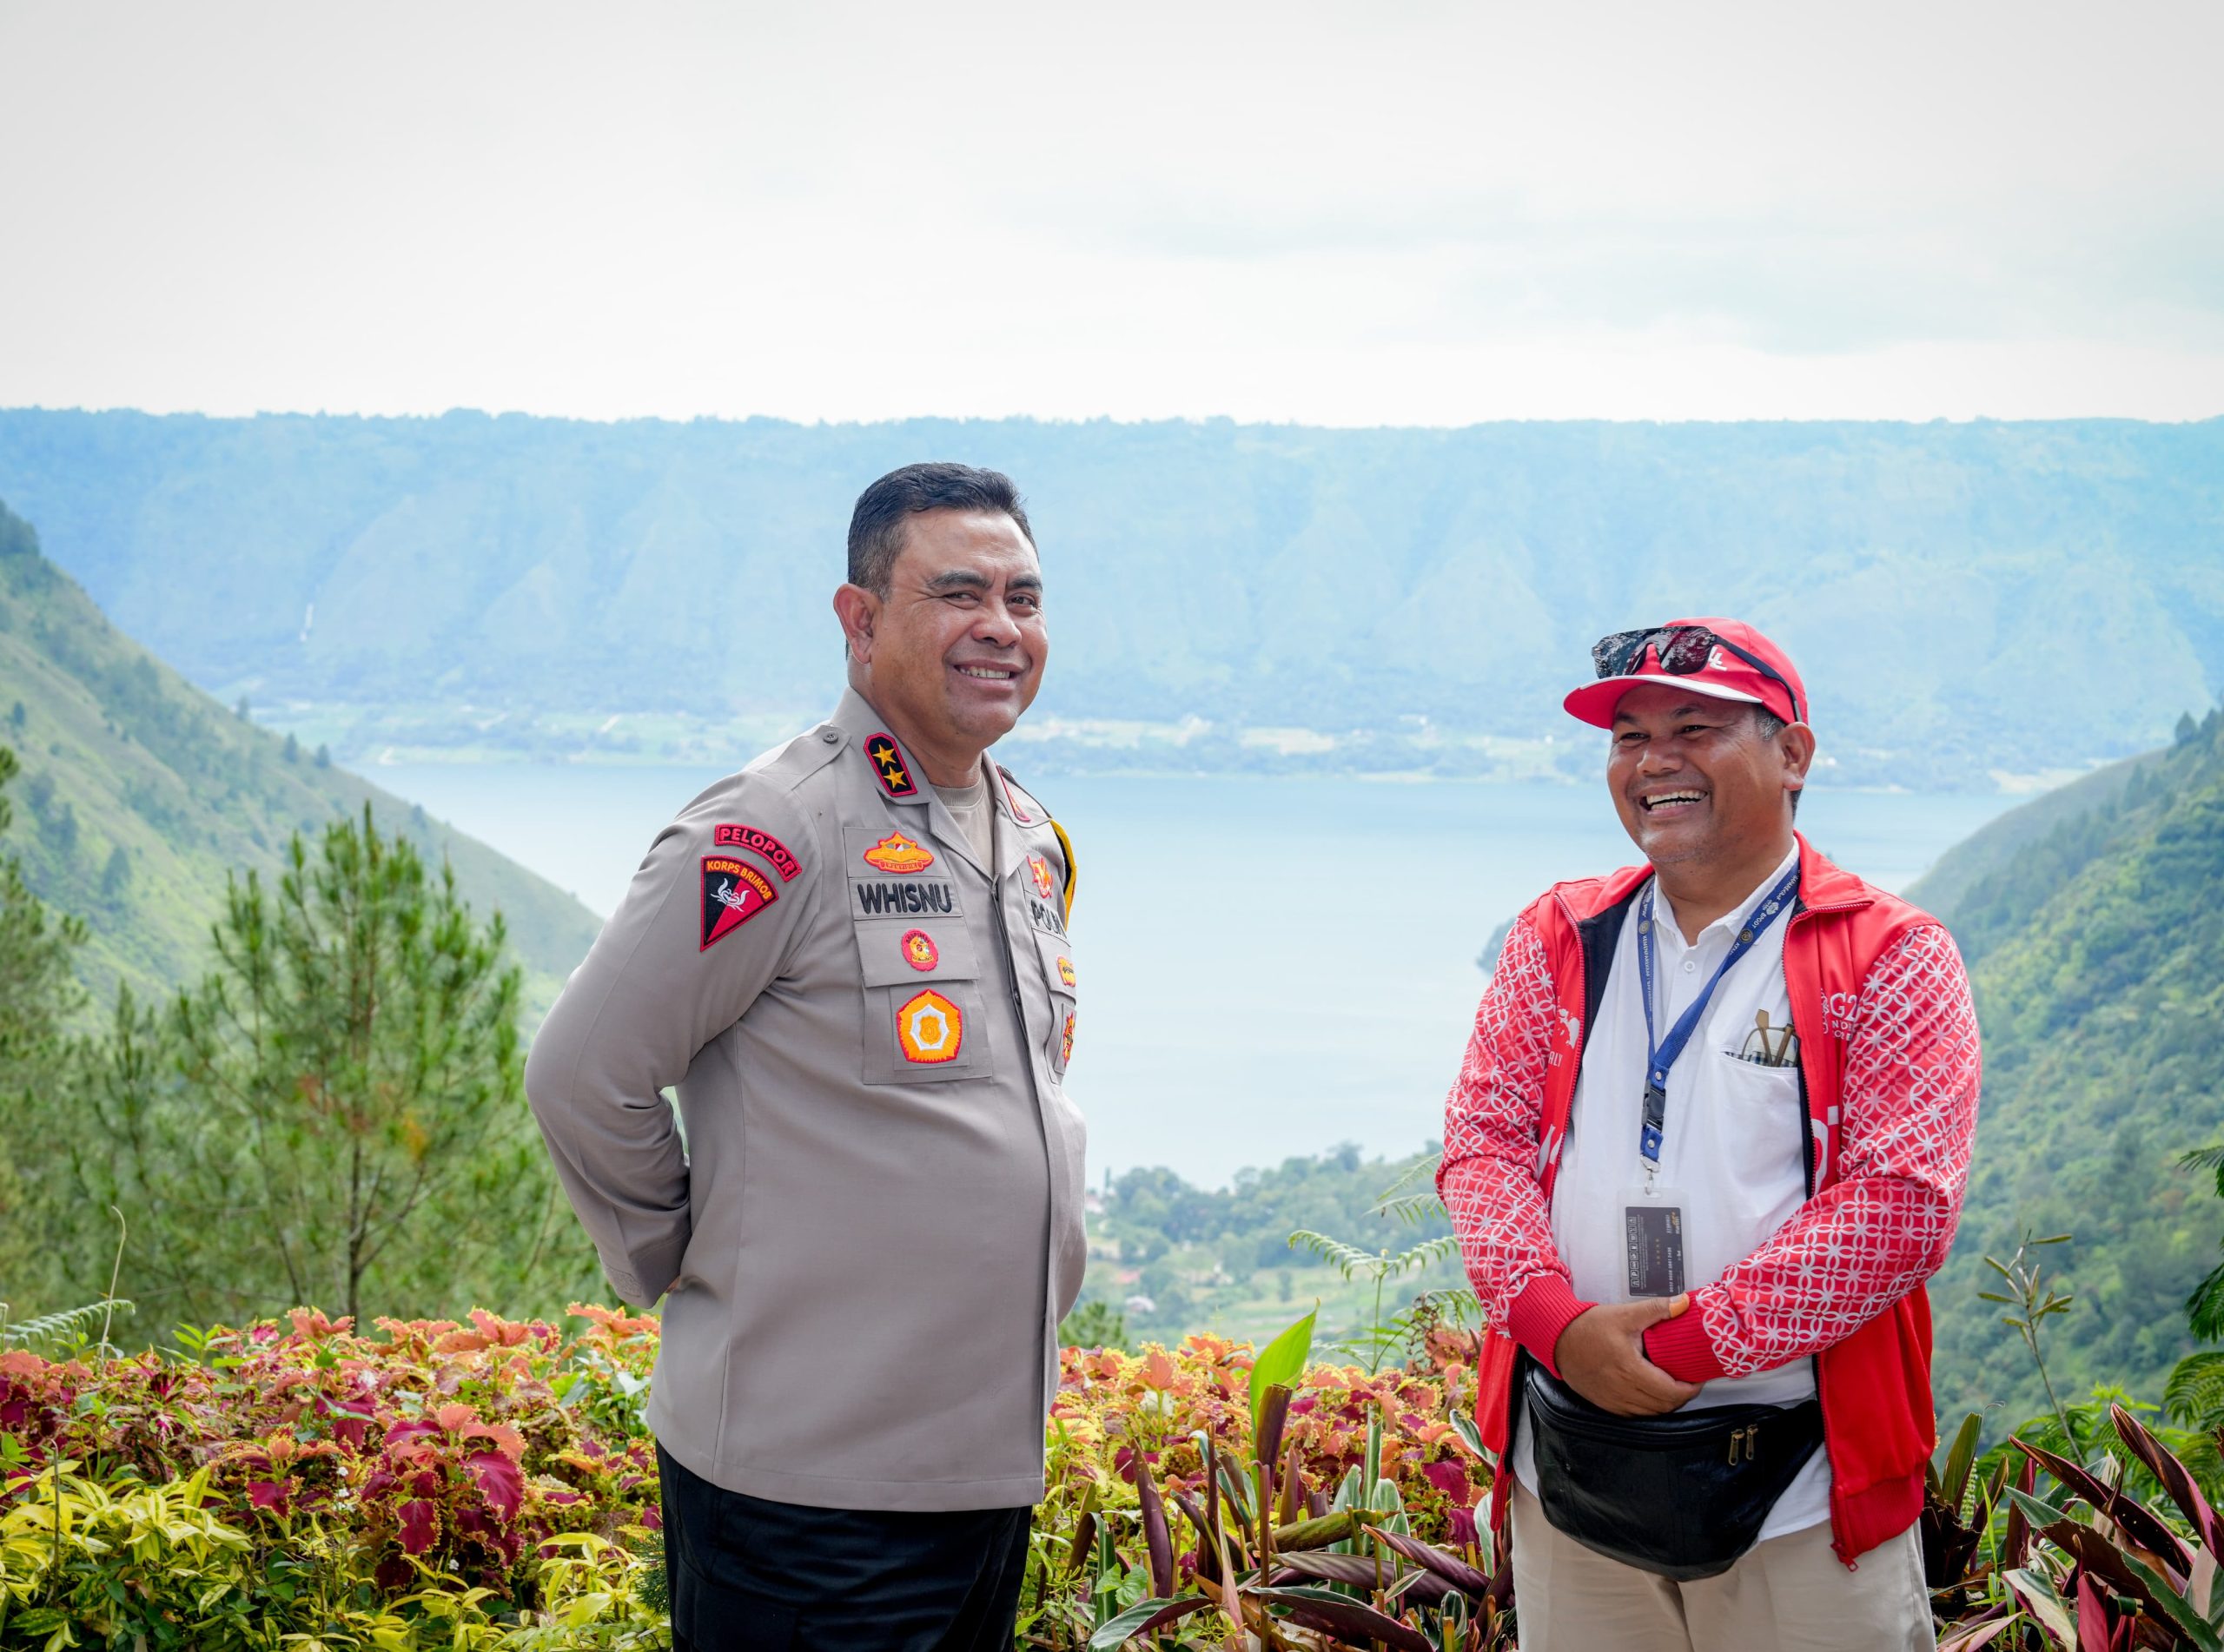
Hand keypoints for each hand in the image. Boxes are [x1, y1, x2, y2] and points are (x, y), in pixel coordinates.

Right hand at [1553, 1295, 1702, 1416]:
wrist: (1557, 1339)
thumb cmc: (1588, 1327)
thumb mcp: (1624, 1314)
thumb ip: (1657, 1309)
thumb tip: (1684, 1303)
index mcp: (1631, 1370)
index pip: (1671, 1392)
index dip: (1690, 1389)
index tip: (1696, 1379)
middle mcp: (1623, 1390)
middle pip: (1664, 1406)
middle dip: (1681, 1396)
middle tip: (1688, 1382)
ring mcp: (1613, 1400)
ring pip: (1651, 1413)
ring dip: (1665, 1403)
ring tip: (1671, 1387)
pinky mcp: (1605, 1404)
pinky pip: (1635, 1414)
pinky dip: (1647, 1408)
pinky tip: (1649, 1394)